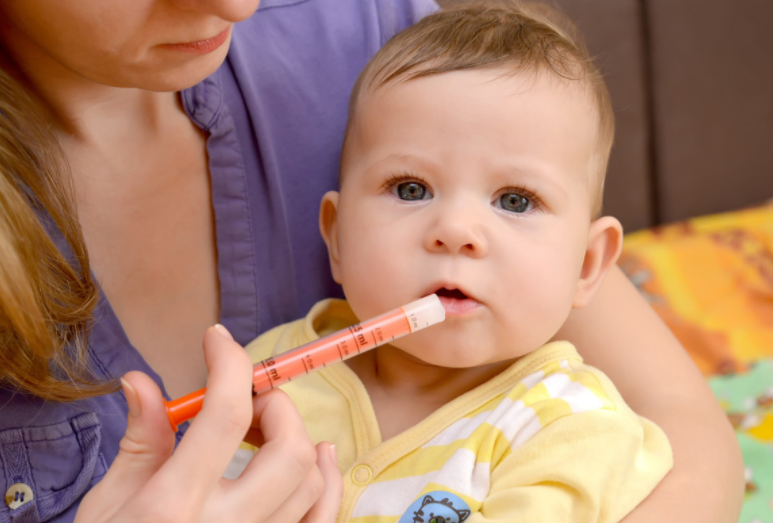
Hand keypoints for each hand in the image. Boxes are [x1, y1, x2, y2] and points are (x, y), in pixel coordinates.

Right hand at [76, 325, 342, 522]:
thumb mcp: (108, 503)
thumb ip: (139, 440)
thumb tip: (141, 381)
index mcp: (174, 504)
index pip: (225, 415)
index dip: (230, 365)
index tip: (219, 340)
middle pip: (286, 448)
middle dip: (273, 405)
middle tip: (247, 399)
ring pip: (311, 481)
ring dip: (300, 439)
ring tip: (271, 426)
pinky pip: (323, 518)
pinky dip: (328, 482)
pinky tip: (318, 458)